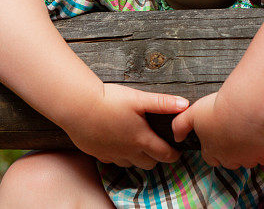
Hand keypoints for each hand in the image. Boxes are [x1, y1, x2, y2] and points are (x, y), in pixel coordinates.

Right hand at [61, 83, 188, 168]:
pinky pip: (112, 161)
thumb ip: (163, 103)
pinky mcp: (97, 153)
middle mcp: (128, 151)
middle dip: (156, 157)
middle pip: (149, 163)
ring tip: (139, 146)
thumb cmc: (109, 101)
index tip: (177, 152)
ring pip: (130, 164)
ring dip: (137, 158)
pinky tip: (117, 144)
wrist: (78, 107)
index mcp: (141, 138)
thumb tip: (185, 105)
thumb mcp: (139, 99)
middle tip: (159, 147)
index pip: (164, 154)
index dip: (173, 155)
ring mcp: (112, 154)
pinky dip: (119, 156)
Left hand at [171, 92, 263, 168]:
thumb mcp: (192, 113)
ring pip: (248, 160)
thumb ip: (180, 125)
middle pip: (230, 161)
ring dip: (249, 150)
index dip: (215, 148)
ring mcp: (247, 159)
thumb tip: (176, 137)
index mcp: (211, 151)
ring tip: (251, 132)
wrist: (245, 106)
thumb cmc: (218, 108)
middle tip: (237, 132)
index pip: (211, 158)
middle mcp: (229, 159)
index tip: (221, 135)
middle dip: (233, 151)